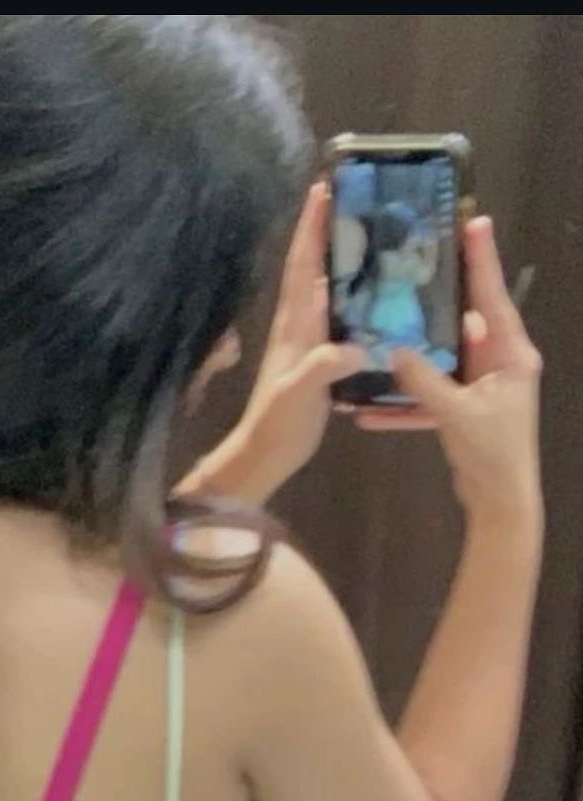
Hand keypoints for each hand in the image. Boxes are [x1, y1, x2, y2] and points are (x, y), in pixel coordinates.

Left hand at [179, 184, 363, 503]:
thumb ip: (323, 367)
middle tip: (355, 197)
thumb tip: (357, 348)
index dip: (312, 227)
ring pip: (325, 289)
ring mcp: (307, 342)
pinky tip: (374, 295)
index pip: (303, 265)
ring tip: (372, 234)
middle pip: (313, 267)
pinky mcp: (318, 360)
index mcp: (295, 324)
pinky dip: (353, 299)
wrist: (266, 455)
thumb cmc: (279, 423)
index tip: (324, 187)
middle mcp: (299, 325)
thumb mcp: (301, 393)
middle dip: (328, 231)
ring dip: (343, 262)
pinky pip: (337, 317)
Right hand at [357, 218, 541, 524]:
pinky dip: (402, 404)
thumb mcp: (456, 413)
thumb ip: (423, 380)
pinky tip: (365, 410)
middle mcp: (498, 364)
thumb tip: (391, 350)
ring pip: (441, 359)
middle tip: (411, 265)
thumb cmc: (492, 452)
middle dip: (435, 300)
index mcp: (510, 354)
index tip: (472, 221)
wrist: (499, 503)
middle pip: (463, 321)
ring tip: (380, 327)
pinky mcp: (462, 412)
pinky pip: (428, 398)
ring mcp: (479, 388)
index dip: (481, 259)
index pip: (492, 296)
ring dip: (411, 354)